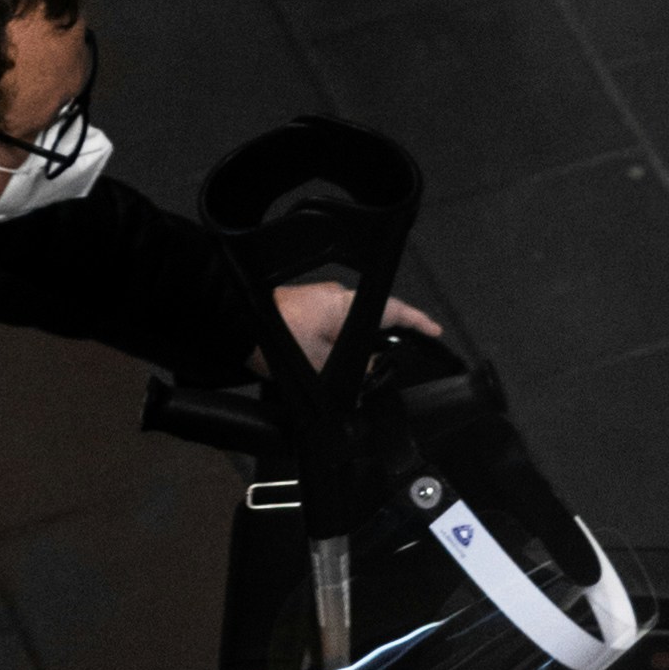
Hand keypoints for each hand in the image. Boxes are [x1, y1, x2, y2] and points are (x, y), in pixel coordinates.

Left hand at [273, 284, 443, 372]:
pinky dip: (338, 341)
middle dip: (385, 340)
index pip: (394, 310)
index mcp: (345, 304)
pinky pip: (332, 324)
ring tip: (357, 369)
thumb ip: (355, 369)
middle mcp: (334, 297)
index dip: (418, 322)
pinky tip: (330, 361)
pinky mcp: (302, 308)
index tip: (434, 331)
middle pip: (373, 318)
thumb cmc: (272, 339)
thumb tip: (373, 372)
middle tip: (397, 360)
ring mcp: (317, 300)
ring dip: (356, 344)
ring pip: (351, 324)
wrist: (235, 327)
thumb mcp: (323, 366)